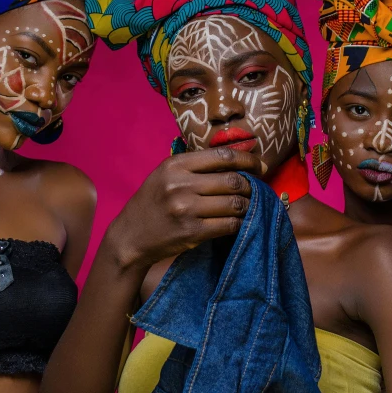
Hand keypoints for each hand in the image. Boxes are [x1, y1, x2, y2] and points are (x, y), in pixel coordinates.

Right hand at [105, 147, 264, 270]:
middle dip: (251, 186)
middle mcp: (180, 184)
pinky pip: (229, 225)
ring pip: (235, 204)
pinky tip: (238, 222)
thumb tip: (237, 160)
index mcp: (176, 165)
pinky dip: (240, 223)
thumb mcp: (166, 174)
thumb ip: (196, 166)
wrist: (130, 236)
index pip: (223, 156)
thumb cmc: (153, 202)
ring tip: (248, 207)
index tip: (261, 166)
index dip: (248, 160)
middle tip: (256, 190)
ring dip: (248, 206)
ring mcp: (186, 209)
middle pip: (233, 181)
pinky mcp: (192, 232)